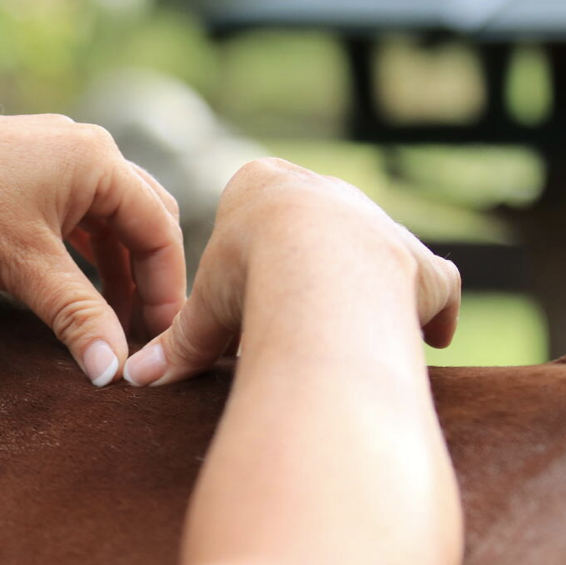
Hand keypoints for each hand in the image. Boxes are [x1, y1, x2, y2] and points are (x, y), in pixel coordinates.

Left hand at [0, 113, 185, 384]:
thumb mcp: (27, 269)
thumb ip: (78, 317)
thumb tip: (111, 373)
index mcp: (100, 161)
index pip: (159, 230)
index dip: (167, 290)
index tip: (162, 339)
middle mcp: (84, 146)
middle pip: (141, 218)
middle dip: (146, 277)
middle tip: (144, 331)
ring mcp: (52, 150)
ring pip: (106, 216)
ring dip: (114, 267)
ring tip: (110, 318)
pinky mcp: (24, 163)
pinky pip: (74, 210)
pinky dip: (84, 250)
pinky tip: (76, 282)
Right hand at [124, 158, 460, 385]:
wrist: (319, 268)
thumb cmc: (246, 277)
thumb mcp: (202, 313)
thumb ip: (177, 346)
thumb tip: (132, 379)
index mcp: (262, 185)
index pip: (253, 208)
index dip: (245, 249)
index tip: (241, 284)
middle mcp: (326, 192)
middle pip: (313, 228)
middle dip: (301, 267)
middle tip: (286, 313)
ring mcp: (378, 224)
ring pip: (371, 251)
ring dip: (361, 286)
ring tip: (347, 327)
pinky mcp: (421, 263)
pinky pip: (433, 285)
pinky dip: (431, 311)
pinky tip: (431, 337)